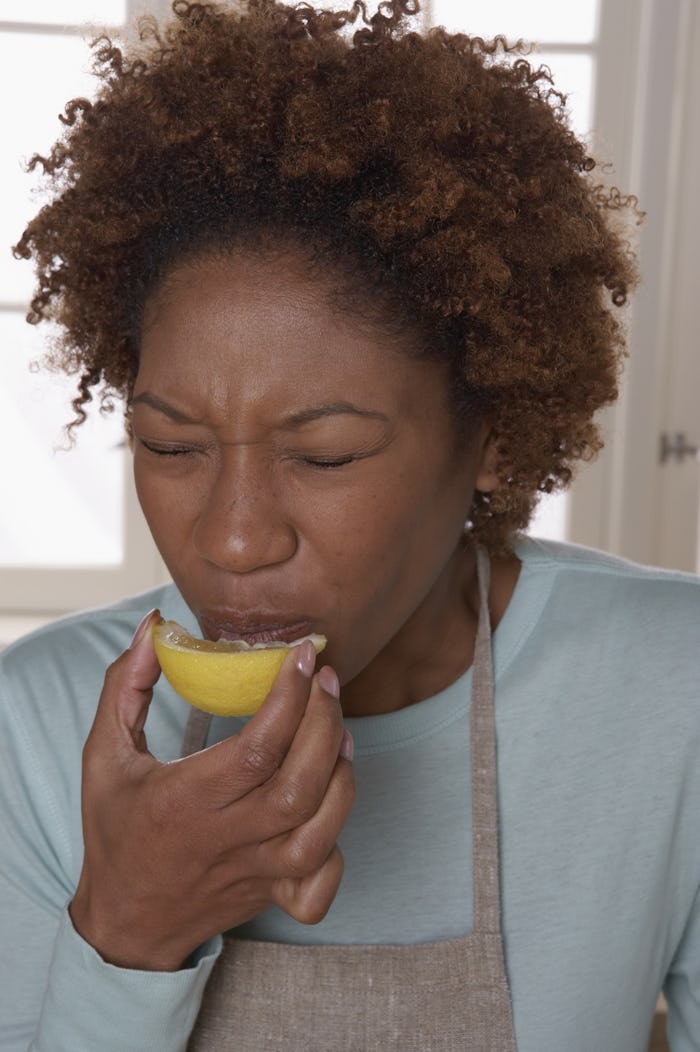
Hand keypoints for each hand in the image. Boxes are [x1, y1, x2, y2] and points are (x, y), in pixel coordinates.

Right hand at [69, 610, 354, 970]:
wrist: (124, 922)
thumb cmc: (115, 829)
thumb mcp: (103, 753)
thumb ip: (127, 685)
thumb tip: (155, 624)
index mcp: (184, 802)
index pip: (256, 748)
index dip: (289, 697)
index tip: (301, 655)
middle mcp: (225, 840)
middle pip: (299, 785)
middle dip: (325, 724)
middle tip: (328, 680)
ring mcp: (253, 873)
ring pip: (320, 831)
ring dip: (341, 775)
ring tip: (338, 729)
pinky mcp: (272, 897)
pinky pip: (320, 886)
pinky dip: (338, 847)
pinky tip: (330, 802)